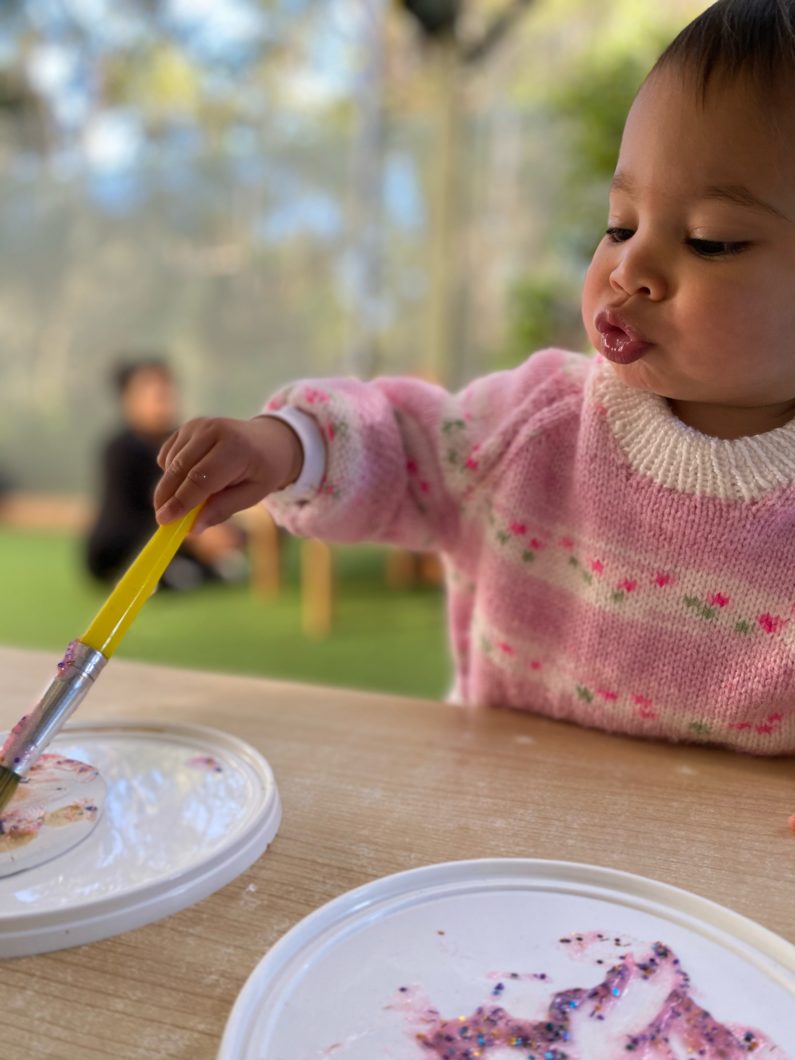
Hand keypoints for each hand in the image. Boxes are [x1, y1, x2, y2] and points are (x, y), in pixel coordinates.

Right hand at [154, 415, 302, 530]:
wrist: (268, 440)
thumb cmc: (262, 471)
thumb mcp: (253, 495)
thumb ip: (223, 509)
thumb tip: (192, 528)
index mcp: (235, 448)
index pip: (201, 479)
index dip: (181, 502)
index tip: (164, 521)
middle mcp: (214, 431)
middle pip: (180, 469)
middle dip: (166, 496)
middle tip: (162, 519)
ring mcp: (198, 426)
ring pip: (170, 462)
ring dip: (170, 486)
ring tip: (188, 500)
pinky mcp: (187, 427)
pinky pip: (168, 454)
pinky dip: (170, 471)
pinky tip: (188, 478)